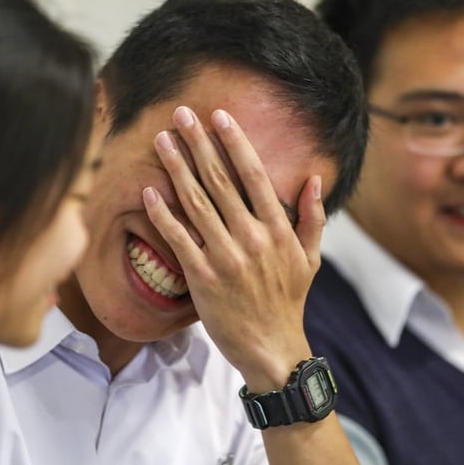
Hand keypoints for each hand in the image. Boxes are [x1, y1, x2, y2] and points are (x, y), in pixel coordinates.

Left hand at [142, 106, 324, 391]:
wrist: (272, 350)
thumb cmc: (288, 302)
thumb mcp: (310, 259)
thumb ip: (311, 218)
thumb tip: (314, 179)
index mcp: (278, 229)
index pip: (254, 175)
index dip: (235, 142)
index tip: (219, 116)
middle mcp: (252, 238)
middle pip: (220, 180)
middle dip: (198, 143)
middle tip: (181, 114)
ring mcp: (226, 257)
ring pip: (196, 203)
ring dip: (176, 168)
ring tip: (161, 140)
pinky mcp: (203, 278)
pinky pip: (178, 239)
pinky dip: (163, 214)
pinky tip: (149, 191)